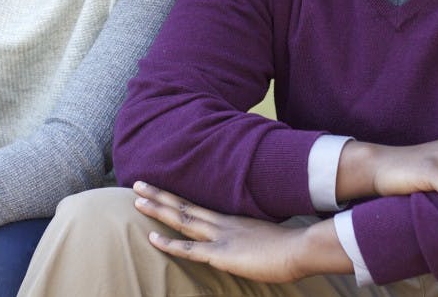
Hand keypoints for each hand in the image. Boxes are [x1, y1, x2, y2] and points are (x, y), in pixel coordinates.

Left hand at [131, 181, 349, 282]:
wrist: (301, 248)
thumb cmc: (290, 246)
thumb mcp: (266, 236)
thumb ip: (253, 235)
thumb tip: (251, 240)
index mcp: (231, 220)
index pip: (197, 206)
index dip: (176, 197)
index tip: (159, 188)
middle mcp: (222, 224)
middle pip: (184, 205)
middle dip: (159, 195)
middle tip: (137, 183)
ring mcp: (220, 237)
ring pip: (182, 219)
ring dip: (158, 209)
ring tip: (136, 200)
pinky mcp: (221, 254)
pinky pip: (189, 248)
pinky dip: (169, 243)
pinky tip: (152, 239)